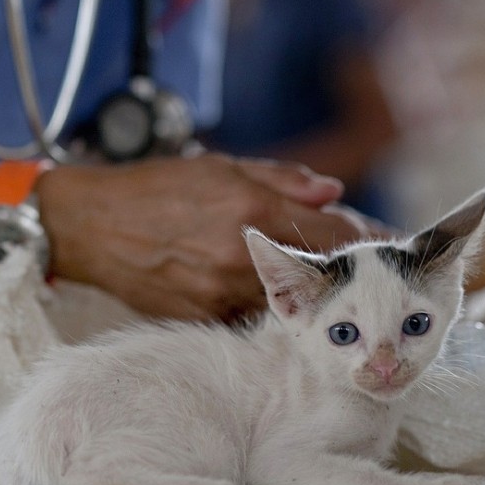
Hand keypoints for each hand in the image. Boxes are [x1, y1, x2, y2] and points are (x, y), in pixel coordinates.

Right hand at [40, 152, 372, 320]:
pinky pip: (251, 315)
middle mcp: (240, 256)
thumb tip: (331, 190)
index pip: (333, 231)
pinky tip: (271, 294)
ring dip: (311, 289)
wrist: (90, 225)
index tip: (394, 243)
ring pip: (290, 298)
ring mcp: (220, 293)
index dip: (370, 237)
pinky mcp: (202, 318)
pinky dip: (267, 303)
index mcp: (250, 210)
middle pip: (320, 270)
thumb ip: (283, 181)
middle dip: (346, 265)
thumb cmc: (155, 187)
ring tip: (323, 279)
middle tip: (369, 263)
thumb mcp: (221, 166)